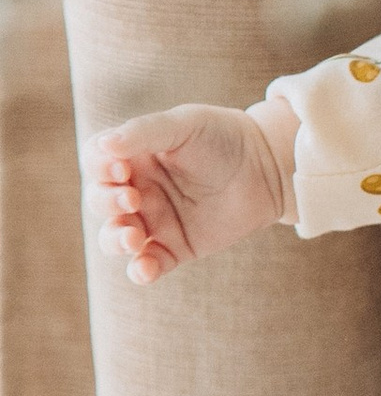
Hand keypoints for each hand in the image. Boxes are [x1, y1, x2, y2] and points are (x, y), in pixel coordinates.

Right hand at [87, 100, 293, 282]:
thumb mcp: (184, 124)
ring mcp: (155, 220)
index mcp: (133, 156)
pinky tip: (145, 268)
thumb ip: (144, 132)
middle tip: (133, 199)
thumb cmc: (224, 136)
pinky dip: (141, 271)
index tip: (122, 169)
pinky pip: (149, 264)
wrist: (268, 167)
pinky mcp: (176, 247)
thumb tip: (105, 146)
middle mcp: (138, 189)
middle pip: (100, 201)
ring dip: (114, 240)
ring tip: (133, 238)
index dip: (99, 168)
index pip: (96, 163)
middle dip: (106, 203)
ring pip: (115, 237)